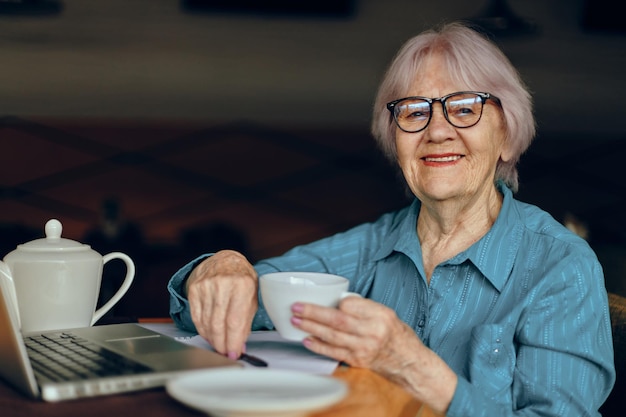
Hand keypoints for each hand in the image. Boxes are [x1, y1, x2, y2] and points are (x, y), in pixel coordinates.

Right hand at [185, 250, 257, 358]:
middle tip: (226, 353)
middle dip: (222, 344)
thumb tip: (240, 344)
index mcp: (243, 285)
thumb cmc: (241, 279)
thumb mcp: (252, 295)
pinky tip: (209, 335)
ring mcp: (206, 286)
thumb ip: (246, 320)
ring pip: (206, 323)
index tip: (235, 353)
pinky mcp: (195, 289)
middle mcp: (223, 284)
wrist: (224, 260)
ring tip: (219, 346)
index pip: (235, 321)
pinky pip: (197, 317)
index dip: (234, 341)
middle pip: (218, 324)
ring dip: (213, 339)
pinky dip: (203, 330)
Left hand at [290, 296, 456, 413]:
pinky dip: (319, 346)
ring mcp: (364, 348)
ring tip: (295, 320)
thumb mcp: (386, 313)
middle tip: (296, 307)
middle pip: (337, 320)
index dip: (336, 301)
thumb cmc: (397, 335)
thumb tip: (339, 301)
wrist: (410, 362)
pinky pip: (334, 352)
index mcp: (380, 315)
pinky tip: (307, 339)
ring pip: (332, 336)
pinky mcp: (358, 361)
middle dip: (313, 312)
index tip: (325, 298)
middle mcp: (372, 331)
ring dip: (311, 327)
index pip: (351, 304)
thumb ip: (364, 307)